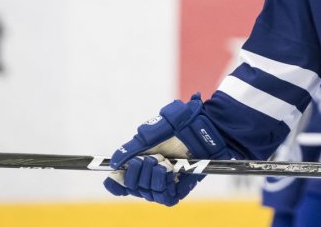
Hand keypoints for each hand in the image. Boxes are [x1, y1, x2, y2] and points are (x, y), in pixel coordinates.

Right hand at [103, 94, 233, 204]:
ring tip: (163, 165)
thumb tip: (112, 162)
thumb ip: (133, 147)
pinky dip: (165, 188)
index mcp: (142, 158)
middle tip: (148, 160)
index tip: (117, 175)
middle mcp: (152, 172)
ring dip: (152, 180)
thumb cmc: (182, 122)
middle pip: (134, 188)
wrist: (208, 124)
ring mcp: (167, 180)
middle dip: (136, 175)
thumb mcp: (154, 129)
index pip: (122, 181)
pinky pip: (167, 199)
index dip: (117, 182)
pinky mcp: (182, 186)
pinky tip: (170, 174)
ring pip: (149, 195)